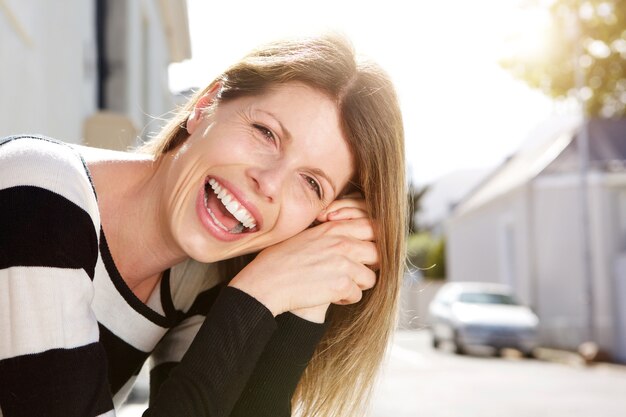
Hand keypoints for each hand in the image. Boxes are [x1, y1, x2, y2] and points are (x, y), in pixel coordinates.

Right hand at [228, 198, 377, 319]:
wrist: (265, 283)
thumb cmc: (278, 260)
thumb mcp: (306, 236)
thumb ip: (330, 233)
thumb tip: (350, 239)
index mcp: (334, 228)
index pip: (371, 226)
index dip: (373, 241)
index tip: (367, 252)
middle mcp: (342, 243)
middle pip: (378, 253)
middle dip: (370, 265)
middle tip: (355, 273)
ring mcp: (343, 264)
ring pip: (370, 278)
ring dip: (357, 285)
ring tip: (338, 286)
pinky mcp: (341, 285)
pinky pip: (357, 295)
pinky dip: (345, 299)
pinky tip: (328, 295)